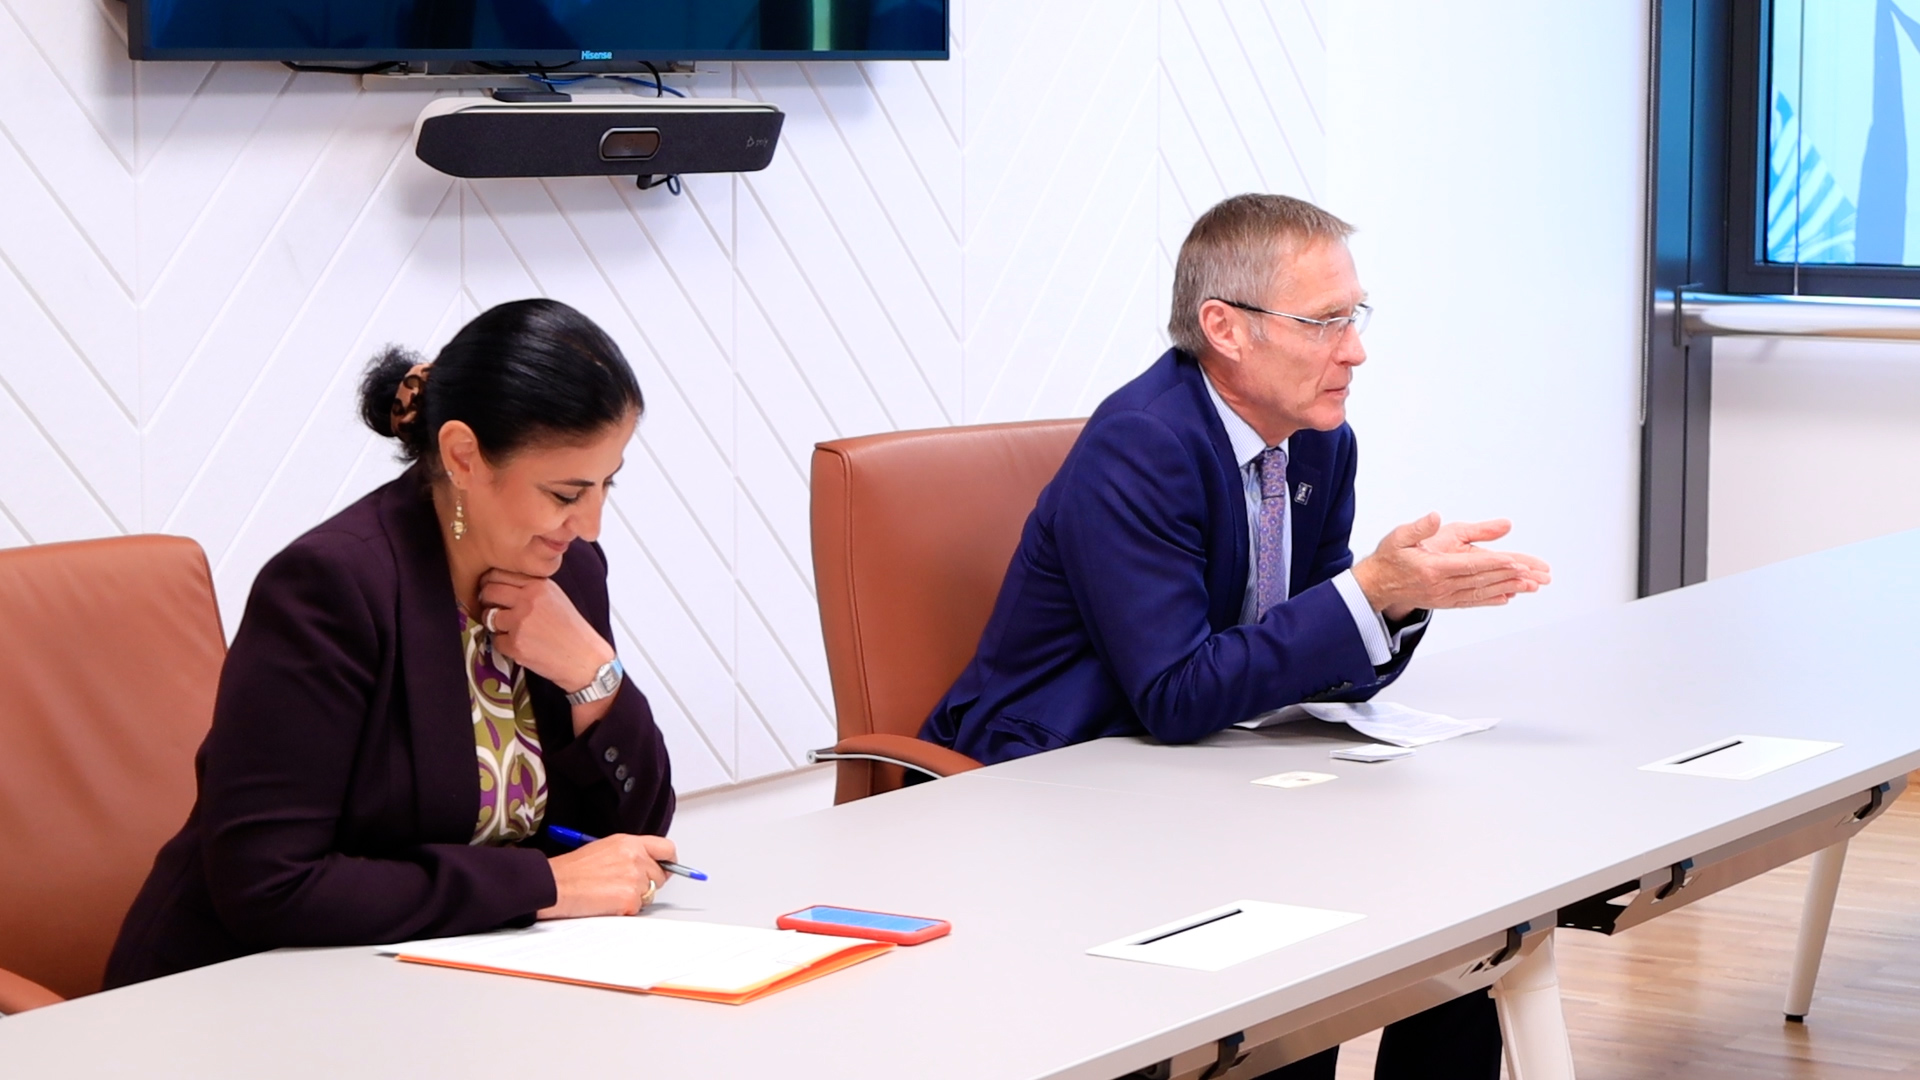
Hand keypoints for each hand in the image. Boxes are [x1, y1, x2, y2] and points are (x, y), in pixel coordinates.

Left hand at [477, 569, 614, 694]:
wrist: (585, 659)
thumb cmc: (572, 630)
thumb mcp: (556, 597)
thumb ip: (531, 588)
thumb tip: (501, 584)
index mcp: (539, 585)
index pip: (499, 574)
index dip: (490, 582)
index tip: (490, 589)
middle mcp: (528, 600)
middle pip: (489, 592)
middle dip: (486, 600)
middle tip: (493, 608)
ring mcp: (520, 623)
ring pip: (488, 617)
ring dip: (494, 624)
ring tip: (510, 629)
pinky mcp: (515, 644)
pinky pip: (496, 641)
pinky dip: (504, 645)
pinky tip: (521, 645)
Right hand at [538, 834, 676, 918]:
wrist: (556, 885)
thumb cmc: (573, 870)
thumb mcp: (605, 848)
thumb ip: (630, 853)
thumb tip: (649, 863)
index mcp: (630, 843)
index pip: (666, 849)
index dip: (668, 862)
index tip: (667, 868)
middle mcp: (636, 858)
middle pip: (660, 876)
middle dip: (647, 883)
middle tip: (623, 886)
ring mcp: (634, 879)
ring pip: (650, 894)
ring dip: (635, 897)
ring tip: (610, 892)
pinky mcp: (629, 899)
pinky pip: (638, 908)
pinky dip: (625, 909)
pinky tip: (607, 902)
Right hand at [1351, 513, 1552, 619]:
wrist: (1376, 586)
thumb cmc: (1389, 557)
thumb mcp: (1399, 536)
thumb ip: (1419, 527)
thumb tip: (1436, 516)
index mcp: (1432, 568)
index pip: (1470, 565)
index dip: (1495, 564)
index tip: (1516, 561)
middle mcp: (1441, 586)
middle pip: (1482, 581)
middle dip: (1511, 577)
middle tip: (1536, 574)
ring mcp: (1444, 597)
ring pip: (1481, 592)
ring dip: (1508, 588)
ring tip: (1531, 586)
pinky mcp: (1445, 602)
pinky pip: (1473, 601)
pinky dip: (1492, 599)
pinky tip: (1508, 597)